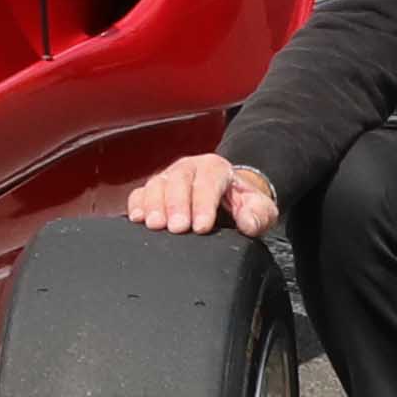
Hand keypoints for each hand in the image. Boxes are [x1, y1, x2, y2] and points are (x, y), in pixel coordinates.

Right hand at [126, 154, 280, 238]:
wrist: (226, 198)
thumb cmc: (240, 204)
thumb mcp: (259, 208)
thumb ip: (258, 214)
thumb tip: (247, 222)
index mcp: (216, 168)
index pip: (208, 182)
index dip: (203, 204)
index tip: (202, 227)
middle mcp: (189, 168)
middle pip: (178, 181)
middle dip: (176, 205)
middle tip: (177, 228)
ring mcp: (168, 178)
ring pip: (156, 185)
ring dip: (154, 205)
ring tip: (155, 225)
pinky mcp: (154, 190)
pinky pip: (140, 193)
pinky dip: (137, 205)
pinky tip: (138, 218)